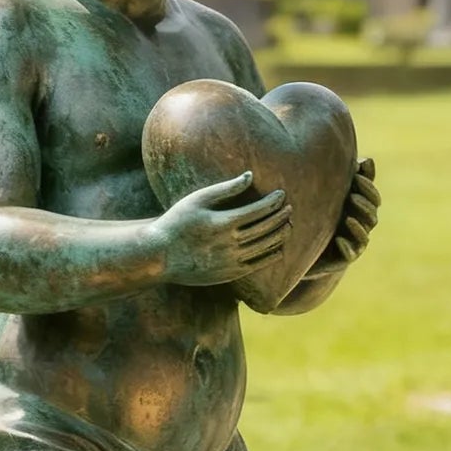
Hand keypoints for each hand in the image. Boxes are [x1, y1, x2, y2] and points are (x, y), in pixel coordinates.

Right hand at [151, 170, 290, 287]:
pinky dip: (271, 255)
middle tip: (290, 209)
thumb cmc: (177, 222)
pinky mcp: (229, 274)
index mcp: (223, 223)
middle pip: (265, 229)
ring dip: (280, 235)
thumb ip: (226, 188)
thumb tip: (250, 175)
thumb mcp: (197, 199)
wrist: (160, 256)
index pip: (258, 211)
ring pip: (265, 248)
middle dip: (281, 217)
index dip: (273, 202)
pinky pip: (257, 265)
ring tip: (289, 226)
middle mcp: (230, 244)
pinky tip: (278, 248)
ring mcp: (230, 261)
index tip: (282, 195)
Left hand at [306, 157, 378, 276]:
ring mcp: (354, 241)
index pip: (373, 197)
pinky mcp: (345, 257)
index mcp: (359, 207)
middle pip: (372, 214)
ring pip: (364, 233)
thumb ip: (347, 179)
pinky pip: (351, 253)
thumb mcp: (330, 196)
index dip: (368, 187)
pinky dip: (347, 246)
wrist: (306, 249)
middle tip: (352, 195)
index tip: (357, 176)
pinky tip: (339, 239)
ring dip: (358, 225)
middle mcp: (360, 224)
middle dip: (364, 204)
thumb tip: (367, 159)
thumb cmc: (318, 215)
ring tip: (347, 218)